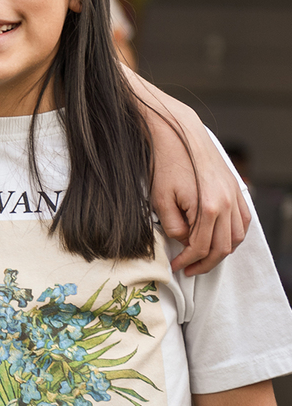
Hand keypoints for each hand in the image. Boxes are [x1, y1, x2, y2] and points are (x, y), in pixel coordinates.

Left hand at [146, 101, 249, 275]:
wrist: (179, 136)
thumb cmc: (166, 165)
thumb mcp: (161, 200)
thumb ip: (174, 227)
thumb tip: (184, 243)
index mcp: (208, 208)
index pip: (200, 247)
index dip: (187, 261)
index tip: (176, 266)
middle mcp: (227, 204)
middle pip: (223, 247)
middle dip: (204, 263)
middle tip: (188, 269)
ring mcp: (235, 196)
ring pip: (237, 237)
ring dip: (221, 252)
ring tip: (203, 259)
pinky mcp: (237, 190)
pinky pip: (243, 221)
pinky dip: (234, 235)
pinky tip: (220, 240)